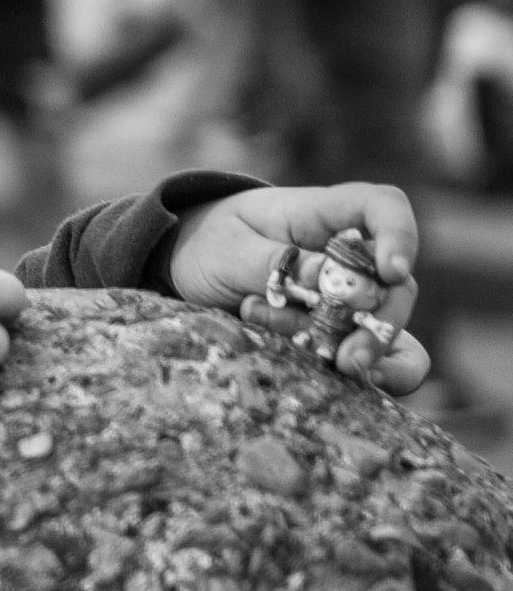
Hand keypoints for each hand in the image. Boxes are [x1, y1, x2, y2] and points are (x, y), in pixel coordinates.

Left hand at [166, 182, 430, 392]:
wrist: (190, 271)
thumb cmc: (213, 245)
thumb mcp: (230, 250)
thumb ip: (273, 263)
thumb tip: (322, 277)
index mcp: (330, 216)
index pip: (384, 209)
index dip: (400, 236)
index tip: (392, 272)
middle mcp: (351, 259)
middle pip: (397, 286)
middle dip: (385, 323)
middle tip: (353, 359)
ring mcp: (347, 301)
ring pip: (384, 329)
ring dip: (364, 354)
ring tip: (329, 367)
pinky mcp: (333, 337)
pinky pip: (365, 359)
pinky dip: (357, 374)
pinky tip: (333, 381)